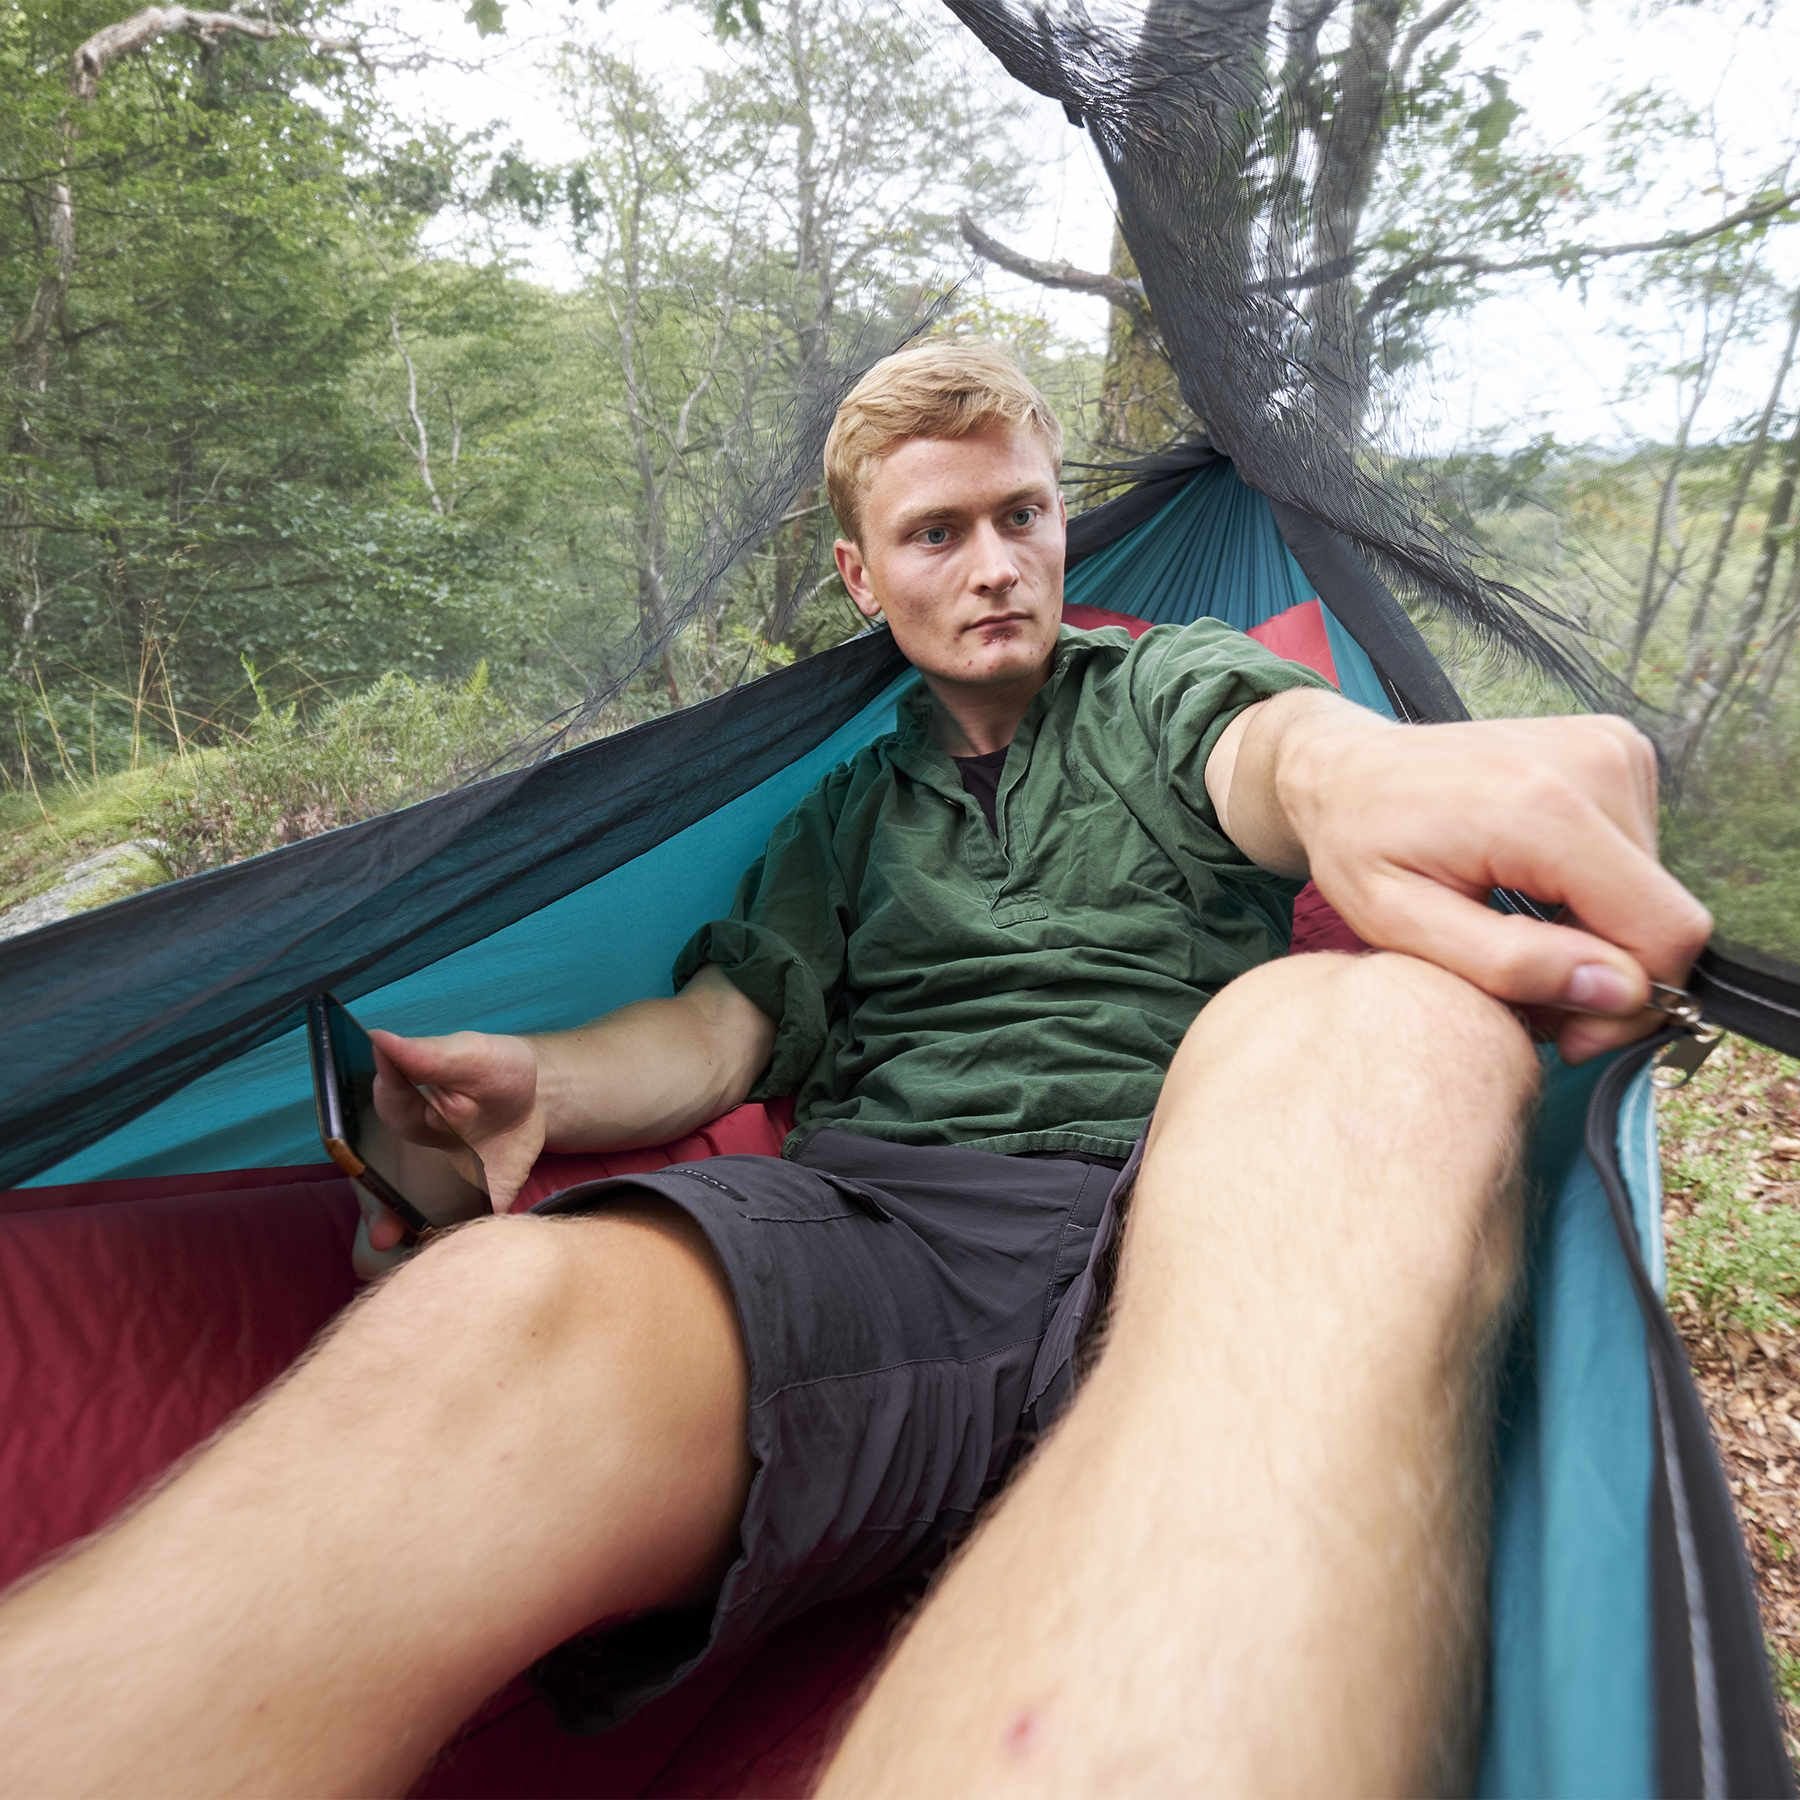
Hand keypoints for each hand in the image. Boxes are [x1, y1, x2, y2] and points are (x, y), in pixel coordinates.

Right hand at [353, 1028, 545, 1272]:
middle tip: (382, 1231)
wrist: (539, 1096)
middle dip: (378, 1212)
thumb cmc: (494, 1067)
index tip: (361, 1169)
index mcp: (396, 1112)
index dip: (362, 1155)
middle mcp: (405, 1155)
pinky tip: (463, 1251)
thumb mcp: (469, 1054)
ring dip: (409, 1234)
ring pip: (411, 1216)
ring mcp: (434, 1184)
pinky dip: (458, 1240)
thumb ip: (427, 1055)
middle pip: (380, 1189)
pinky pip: (458, 1228)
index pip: (366, 1135)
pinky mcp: (470, 1203)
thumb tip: (379, 1039)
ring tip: (410, 1249)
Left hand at [1280, 708, 1712, 1063]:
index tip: (1568, 1032)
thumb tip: (1622, 989)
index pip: (1664, 930)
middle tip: (1530, 997)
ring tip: (1518, 940)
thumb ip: (1510, 963)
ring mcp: (1611, 748)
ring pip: (1654, 891)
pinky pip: (1638, 856)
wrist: (1346, 768)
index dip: (1633, 1003)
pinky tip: (1532, 896)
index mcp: (1544, 809)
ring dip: (1598, 935)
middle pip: (1663, 915)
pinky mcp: (1615, 750)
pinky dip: (1596, 892)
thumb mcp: (1400, 924)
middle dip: (1608, 975)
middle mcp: (1595, 764)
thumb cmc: (1359, 844)